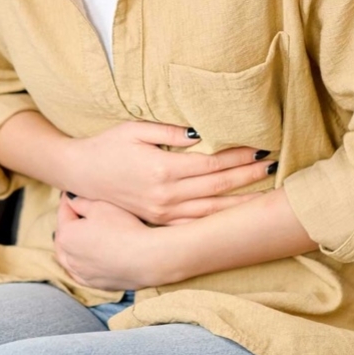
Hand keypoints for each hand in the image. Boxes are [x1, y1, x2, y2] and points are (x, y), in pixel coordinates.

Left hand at [54, 195, 160, 290]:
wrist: (146, 258)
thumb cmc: (124, 229)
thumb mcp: (101, 206)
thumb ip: (81, 201)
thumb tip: (71, 200)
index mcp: (66, 235)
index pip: (63, 212)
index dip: (69, 200)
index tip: (71, 193)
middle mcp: (69, 257)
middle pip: (63, 236)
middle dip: (67, 223)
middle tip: (75, 212)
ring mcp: (81, 273)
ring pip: (68, 257)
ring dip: (70, 245)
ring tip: (77, 237)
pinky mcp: (95, 284)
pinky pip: (80, 273)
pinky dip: (79, 264)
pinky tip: (85, 260)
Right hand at [60, 121, 273, 224]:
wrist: (80, 174)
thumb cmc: (108, 146)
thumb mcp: (135, 129)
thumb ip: (169, 132)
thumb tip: (201, 133)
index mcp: (162, 171)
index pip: (211, 165)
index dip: (238, 158)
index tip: (260, 149)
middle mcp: (165, 196)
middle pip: (217, 188)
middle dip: (248, 178)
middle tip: (273, 168)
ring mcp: (162, 213)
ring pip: (210, 211)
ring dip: (239, 204)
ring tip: (265, 197)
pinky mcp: (158, 220)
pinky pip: (193, 225)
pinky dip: (216, 222)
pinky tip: (234, 220)